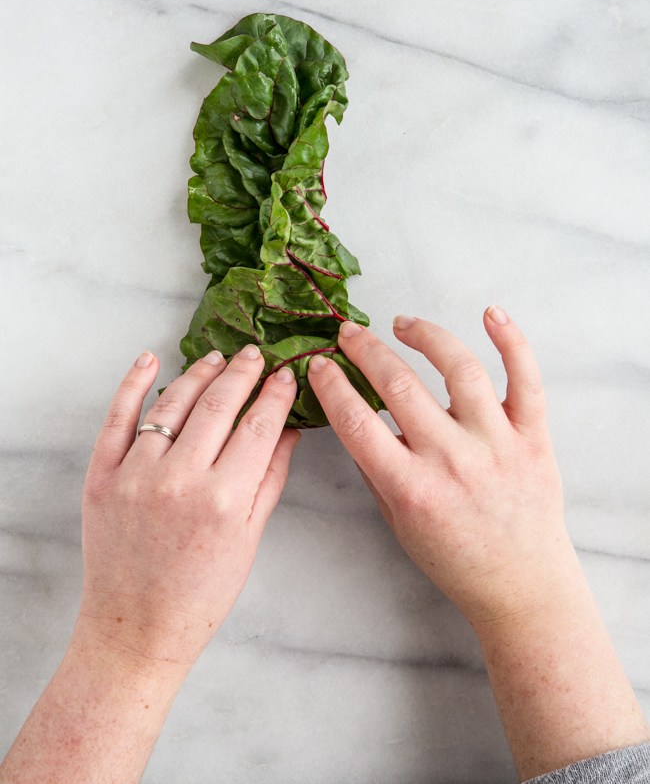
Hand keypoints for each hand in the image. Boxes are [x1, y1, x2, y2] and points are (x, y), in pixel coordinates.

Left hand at [0, 345, 300, 783]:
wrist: (136, 630)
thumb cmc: (200, 594)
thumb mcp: (249, 539)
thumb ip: (270, 478)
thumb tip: (291, 430)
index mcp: (225, 499)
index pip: (259, 426)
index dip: (276, 394)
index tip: (286, 374)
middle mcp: (181, 480)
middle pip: (218, 405)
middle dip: (243, 372)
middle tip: (256, 355)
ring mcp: (137, 475)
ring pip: (172, 403)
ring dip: (198, 373)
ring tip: (217, 358)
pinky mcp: (102, 477)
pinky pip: (118, 418)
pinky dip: (132, 384)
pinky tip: (149, 360)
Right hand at [307, 307, 566, 625]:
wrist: (522, 585)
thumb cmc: (456, 559)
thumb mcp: (398, 524)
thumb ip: (376, 471)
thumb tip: (356, 419)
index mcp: (412, 488)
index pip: (357, 422)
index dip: (331, 385)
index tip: (319, 363)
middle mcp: (452, 460)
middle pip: (399, 385)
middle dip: (365, 350)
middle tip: (349, 333)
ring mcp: (497, 444)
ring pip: (459, 369)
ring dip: (425, 336)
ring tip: (403, 325)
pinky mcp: (532, 436)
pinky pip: (526, 378)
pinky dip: (511, 340)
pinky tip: (491, 312)